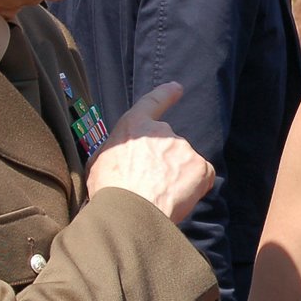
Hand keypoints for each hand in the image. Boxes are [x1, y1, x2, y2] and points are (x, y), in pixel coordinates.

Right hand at [86, 82, 213, 222]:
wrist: (130, 211)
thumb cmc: (109, 190)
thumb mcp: (98, 162)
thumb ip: (116, 152)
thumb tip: (120, 159)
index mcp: (134, 126)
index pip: (152, 102)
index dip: (166, 94)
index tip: (176, 88)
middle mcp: (162, 131)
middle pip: (168, 146)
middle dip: (163, 164)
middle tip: (149, 186)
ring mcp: (184, 148)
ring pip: (184, 164)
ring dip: (176, 178)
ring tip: (159, 196)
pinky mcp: (201, 167)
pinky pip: (201, 178)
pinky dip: (194, 188)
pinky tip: (177, 199)